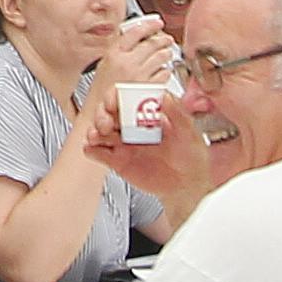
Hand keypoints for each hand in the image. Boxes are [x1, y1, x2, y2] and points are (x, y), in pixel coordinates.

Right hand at [78, 84, 196, 198]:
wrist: (187, 185)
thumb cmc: (191, 157)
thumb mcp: (189, 132)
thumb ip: (178, 113)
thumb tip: (165, 96)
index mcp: (147, 113)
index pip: (126, 96)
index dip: (115, 96)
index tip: (113, 102)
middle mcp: (133, 126)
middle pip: (108, 112)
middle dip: (102, 114)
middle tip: (106, 122)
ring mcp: (124, 143)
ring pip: (99, 131)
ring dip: (93, 130)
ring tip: (96, 135)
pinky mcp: (118, 161)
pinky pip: (98, 153)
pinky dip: (90, 149)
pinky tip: (92, 148)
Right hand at [96, 17, 181, 91]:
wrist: (100, 112)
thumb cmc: (101, 91)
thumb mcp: (104, 63)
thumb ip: (118, 50)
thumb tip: (133, 38)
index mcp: (115, 54)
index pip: (135, 32)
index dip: (149, 25)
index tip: (156, 23)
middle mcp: (128, 63)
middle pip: (152, 43)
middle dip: (163, 39)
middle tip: (166, 39)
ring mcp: (139, 75)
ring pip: (161, 57)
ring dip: (166, 54)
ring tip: (167, 53)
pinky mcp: (149, 88)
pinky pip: (164, 74)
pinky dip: (165, 71)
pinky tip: (163, 71)